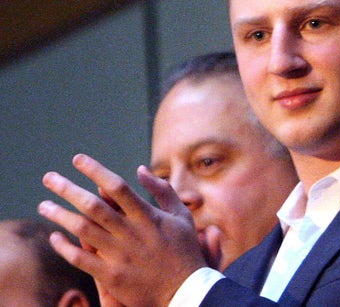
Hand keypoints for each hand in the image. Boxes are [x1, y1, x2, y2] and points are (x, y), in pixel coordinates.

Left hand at [39, 154, 207, 306]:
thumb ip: (163, 191)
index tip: (78, 159)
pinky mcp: (111, 276)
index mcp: (148, 216)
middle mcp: (131, 232)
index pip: (117, 187)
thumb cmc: (184, 250)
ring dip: (59, 215)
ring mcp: (120, 255)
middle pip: (93, 205)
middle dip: (68, 189)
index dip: (96, 171)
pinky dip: (64, 247)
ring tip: (43, 205)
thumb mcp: (182, 216)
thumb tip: (141, 170)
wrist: (185, 291)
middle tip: (48, 178)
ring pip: (82, 230)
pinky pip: (80, 259)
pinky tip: (54, 237)